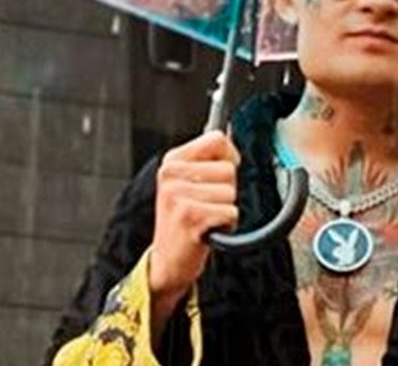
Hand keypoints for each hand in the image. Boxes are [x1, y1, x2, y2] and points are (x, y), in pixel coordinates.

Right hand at [148, 131, 239, 302]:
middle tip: (207, 205)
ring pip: (231, 191)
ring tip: (207, 219)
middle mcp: (171, 174)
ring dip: (226, 209)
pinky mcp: (189, 216)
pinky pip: (230, 212)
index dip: (229, 156)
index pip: (216, 139)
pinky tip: (207, 231)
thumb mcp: (188, 184)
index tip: (222, 174)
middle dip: (227, 190)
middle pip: (228, 168)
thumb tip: (228, 133)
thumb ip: (207, 159)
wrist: (166, 263)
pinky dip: (226, 225)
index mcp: (172, 161)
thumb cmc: (183, 222)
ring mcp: (178, 195)